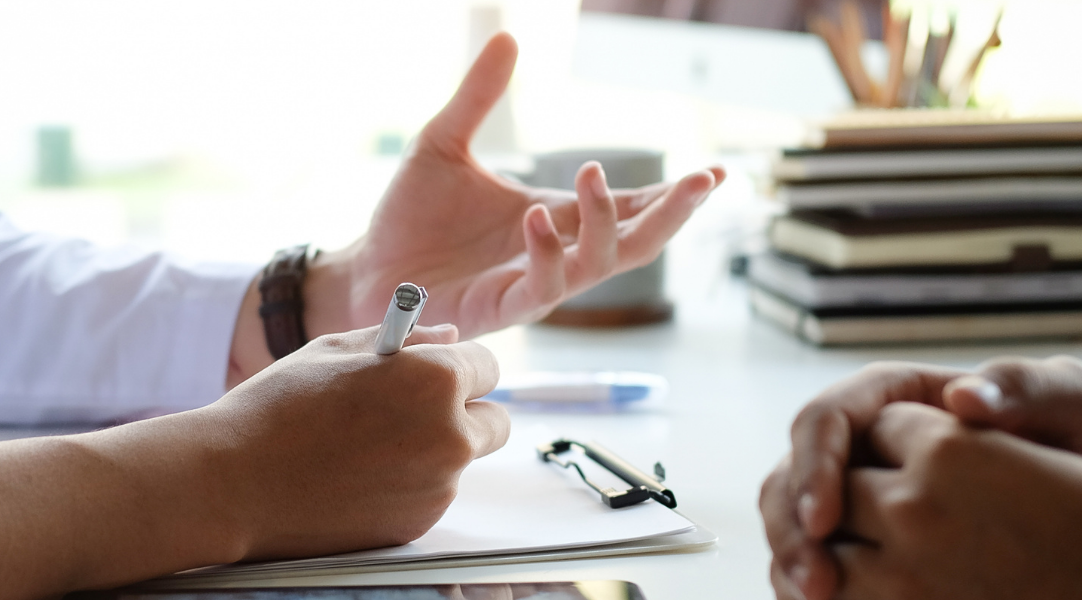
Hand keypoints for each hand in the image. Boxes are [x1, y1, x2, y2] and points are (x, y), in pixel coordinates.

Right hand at [0, 325, 508, 598]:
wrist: (233, 482)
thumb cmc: (278, 408)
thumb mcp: (336, 351)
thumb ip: (406, 340)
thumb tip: (448, 338)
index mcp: (435, 378)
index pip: (488, 367)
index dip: (461, 368)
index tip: (438, 374)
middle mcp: (449, 434)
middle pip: (495, 421)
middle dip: (466, 413)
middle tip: (415, 412)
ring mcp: (437, 486)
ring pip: (460, 461)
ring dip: (434, 451)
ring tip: (367, 446)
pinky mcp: (417, 524)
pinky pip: (431, 495)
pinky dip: (410, 486)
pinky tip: (359, 477)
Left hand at [306, 32, 724, 337]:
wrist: (365, 270)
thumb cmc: (409, 217)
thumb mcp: (442, 142)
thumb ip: (478, 96)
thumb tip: (508, 35)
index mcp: (556, 215)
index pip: (631, 205)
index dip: (675, 193)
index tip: (716, 171)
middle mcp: (557, 251)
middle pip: (638, 241)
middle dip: (674, 213)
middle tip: (700, 181)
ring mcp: (534, 283)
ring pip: (600, 265)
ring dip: (606, 222)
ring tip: (590, 175)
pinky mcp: (503, 309)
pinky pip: (544, 287)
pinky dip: (547, 252)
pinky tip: (535, 218)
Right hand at [761, 357, 1081, 599]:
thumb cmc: (1071, 434)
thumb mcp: (1067, 400)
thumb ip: (1024, 386)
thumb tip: (964, 395)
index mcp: (889, 396)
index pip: (824, 420)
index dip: (814, 467)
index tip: (827, 520)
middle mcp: (858, 439)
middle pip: (790, 474)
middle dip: (792, 529)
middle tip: (817, 582)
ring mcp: (852, 486)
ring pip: (789, 518)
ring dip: (793, 561)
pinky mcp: (857, 530)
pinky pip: (815, 554)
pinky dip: (807, 582)